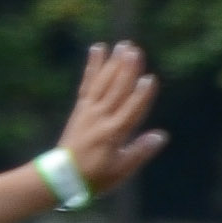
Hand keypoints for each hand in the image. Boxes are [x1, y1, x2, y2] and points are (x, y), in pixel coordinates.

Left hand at [56, 40, 166, 193]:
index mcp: (113, 133)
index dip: (141, 95)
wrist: (61, 176)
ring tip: (122, 45)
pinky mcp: (81, 108)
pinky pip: (88, 83)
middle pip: (117, 90)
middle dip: (127, 69)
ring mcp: (88, 111)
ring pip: (103, 82)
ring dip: (113, 63)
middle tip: (134, 49)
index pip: (131, 110)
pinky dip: (93, 67)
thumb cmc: (95, 176)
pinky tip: (97, 50)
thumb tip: (160, 135)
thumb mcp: (121, 170)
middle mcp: (100, 118)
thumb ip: (140, 151)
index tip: (150, 78)